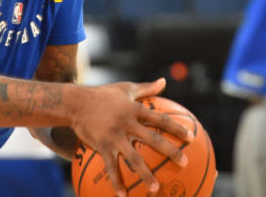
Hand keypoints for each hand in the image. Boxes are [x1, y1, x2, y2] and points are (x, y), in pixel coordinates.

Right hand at [70, 78, 190, 196]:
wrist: (75, 103)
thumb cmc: (102, 94)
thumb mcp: (125, 88)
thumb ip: (146, 88)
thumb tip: (164, 81)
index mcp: (134, 109)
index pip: (160, 119)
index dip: (176, 128)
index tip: (191, 138)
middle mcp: (127, 123)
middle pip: (153, 139)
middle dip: (170, 151)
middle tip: (184, 163)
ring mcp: (114, 136)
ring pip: (133, 157)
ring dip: (145, 174)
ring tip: (155, 188)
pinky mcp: (102, 146)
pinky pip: (111, 167)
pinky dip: (116, 182)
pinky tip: (123, 196)